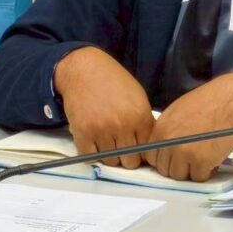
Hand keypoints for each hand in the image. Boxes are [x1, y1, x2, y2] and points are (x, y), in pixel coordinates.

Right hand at [53, 47, 154, 169]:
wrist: (85, 69)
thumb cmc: (113, 81)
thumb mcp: (138, 97)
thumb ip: (145, 121)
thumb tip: (149, 145)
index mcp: (140, 116)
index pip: (147, 150)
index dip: (143, 152)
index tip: (136, 149)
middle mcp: (123, 126)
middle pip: (130, 161)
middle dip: (127, 157)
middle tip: (120, 146)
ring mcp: (102, 131)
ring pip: (111, 161)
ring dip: (109, 155)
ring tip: (106, 140)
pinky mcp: (82, 133)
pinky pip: (90, 157)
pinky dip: (92, 153)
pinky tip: (93, 141)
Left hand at [144, 72, 232, 181]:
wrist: (231, 99)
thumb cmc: (208, 102)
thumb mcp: (178, 112)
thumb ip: (167, 132)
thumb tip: (165, 149)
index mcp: (160, 129)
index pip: (151, 157)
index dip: (165, 158)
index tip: (176, 156)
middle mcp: (168, 142)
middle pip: (164, 169)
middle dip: (178, 166)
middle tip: (193, 157)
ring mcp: (184, 153)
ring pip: (180, 176)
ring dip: (191, 170)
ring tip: (203, 157)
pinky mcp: (201, 161)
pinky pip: (198, 177)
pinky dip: (207, 171)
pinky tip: (213, 159)